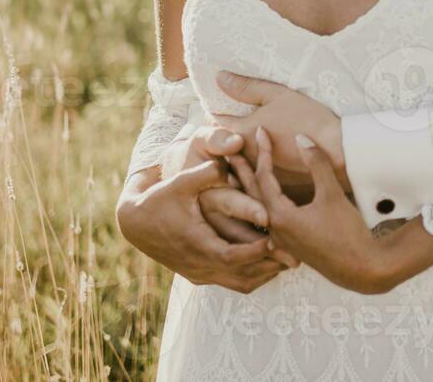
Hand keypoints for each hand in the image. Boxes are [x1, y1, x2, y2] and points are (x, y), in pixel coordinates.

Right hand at [116, 143, 290, 290]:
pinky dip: (254, 276)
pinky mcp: (200, 276)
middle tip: (297, 256)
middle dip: (271, 265)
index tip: (278, 238)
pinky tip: (271, 264)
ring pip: (241, 283)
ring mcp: (200, 274)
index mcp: (197, 244)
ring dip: (266, 273)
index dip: (257, 249)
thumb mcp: (180, 181)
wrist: (135, 222)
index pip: (233, 255)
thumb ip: (205, 170)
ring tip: (289, 260)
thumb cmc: (160, 197)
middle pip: (243, 274)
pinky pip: (234, 283)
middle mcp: (200, 264)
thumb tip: (231, 149)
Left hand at [215, 72, 347, 189]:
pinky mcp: (273, 182)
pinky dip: (253, 164)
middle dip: (223, 135)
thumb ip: (246, 87)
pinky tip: (264, 155)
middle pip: (224, 145)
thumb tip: (219, 77)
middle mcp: (245, 156)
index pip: (217, 122)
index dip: (216, 112)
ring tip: (244, 138)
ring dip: (236, 151)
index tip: (218, 106)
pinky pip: (255, 173)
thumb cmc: (308, 118)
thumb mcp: (277, 95)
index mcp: (242, 132)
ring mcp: (258, 171)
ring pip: (238, 161)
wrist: (336, 150)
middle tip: (226, 123)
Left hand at [235, 127, 394, 294]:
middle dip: (242, 168)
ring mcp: (280, 239)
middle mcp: (274, 229)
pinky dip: (260, 201)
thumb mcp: (332, 194)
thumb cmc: (347, 233)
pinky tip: (262, 196)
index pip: (264, 177)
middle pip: (252, 192)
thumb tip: (301, 138)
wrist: (361, 269)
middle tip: (229, 147)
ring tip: (239, 168)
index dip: (263, 151)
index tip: (261, 130)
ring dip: (249, 185)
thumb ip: (316, 164)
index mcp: (279, 216)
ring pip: (257, 207)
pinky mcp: (289, 243)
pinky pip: (266, 218)